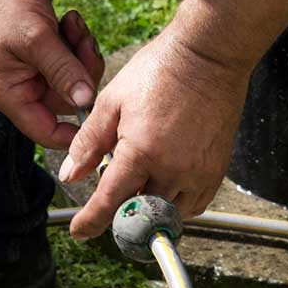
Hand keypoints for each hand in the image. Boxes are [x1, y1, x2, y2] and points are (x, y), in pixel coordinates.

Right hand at [0, 0, 104, 148]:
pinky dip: (77, 40)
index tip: (99, 115)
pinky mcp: (45, 50)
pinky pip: (72, 57)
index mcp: (11, 94)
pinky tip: (70, 19)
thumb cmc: (0, 1)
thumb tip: (86, 102)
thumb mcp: (35, 38)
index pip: (46, 132)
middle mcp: (22, 86)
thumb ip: (63, 71)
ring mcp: (34, 68)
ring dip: (82, 52)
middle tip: (84, 43)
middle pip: (68, 101)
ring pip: (74, 77)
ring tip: (74, 24)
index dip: (74, 133)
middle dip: (83, 72)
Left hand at [59, 31, 250, 238]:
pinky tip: (164, 186)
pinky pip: (194, 205)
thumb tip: (70, 175)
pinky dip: (176, 205)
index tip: (79, 232)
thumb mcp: (111, 102)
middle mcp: (172, 169)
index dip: (91, 222)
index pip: (110, 202)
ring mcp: (198, 173)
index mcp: (141, 151)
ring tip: (140, 187)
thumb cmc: (158, 72)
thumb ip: (88, 142)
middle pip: (140, 214)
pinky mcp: (216, 171)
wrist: (208, 56)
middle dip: (121, 215)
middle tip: (111, 203)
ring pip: (169, 215)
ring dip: (150, 210)